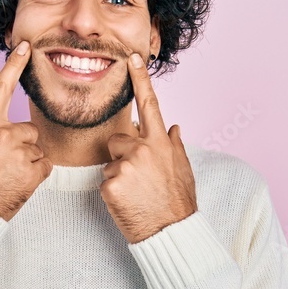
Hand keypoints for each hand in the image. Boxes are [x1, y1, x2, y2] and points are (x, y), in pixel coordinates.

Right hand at [0, 40, 51, 220]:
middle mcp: (3, 134)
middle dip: (22, 146)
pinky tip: (17, 184)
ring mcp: (19, 152)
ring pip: (37, 150)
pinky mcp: (33, 171)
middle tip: (3, 165)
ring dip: (27, 162)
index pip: (1, 88)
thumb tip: (12, 134)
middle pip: (29, 130)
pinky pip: (44, 166)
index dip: (14, 66)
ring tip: (7, 177)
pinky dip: (35, 176)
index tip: (25, 47)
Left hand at [100, 53, 197, 243]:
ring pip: (110, 162)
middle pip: (117, 140)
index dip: (140, 79)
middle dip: (122, 156)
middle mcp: (144, 148)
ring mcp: (126, 165)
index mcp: (160, 142)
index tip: (132, 57)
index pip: (150, 104)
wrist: (170, 231)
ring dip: (117, 175)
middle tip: (138, 179)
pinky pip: (104, 181)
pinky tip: (127, 202)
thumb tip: (174, 128)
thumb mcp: (182, 169)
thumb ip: (174, 146)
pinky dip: (112, 192)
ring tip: (135, 192)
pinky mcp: (111, 183)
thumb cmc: (177, 201)